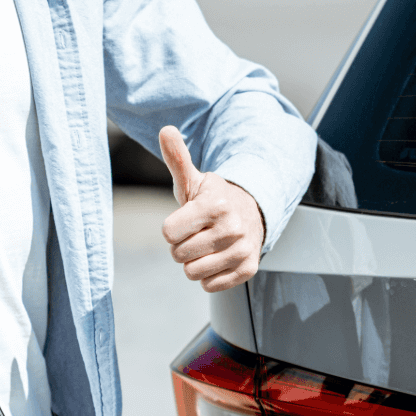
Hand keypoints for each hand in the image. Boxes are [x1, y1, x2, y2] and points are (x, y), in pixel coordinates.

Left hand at [159, 126, 265, 293]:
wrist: (250, 214)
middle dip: (181, 246)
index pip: (168, 232)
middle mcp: (233, 228)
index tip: (186, 219)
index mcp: (216, 204)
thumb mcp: (194, 180)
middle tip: (196, 233)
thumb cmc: (213, 199)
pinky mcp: (248, 270)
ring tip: (206, 245)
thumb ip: (178, 158)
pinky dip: (208, 276)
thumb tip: (165, 129)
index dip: (172, 228)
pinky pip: (209, 286)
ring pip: (192, 273)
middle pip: (178, 254)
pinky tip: (217, 258)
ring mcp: (242, 250)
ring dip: (193, 262)